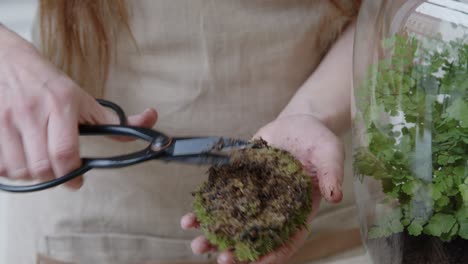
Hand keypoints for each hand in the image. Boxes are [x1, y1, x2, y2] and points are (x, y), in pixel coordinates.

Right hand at [0, 27, 156, 187]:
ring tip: (39, 163)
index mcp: (61, 104)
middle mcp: (32, 111)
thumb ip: (114, 120)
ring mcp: (5, 119)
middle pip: (41, 167)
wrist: (7, 61)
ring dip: (30, 174)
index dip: (71, 174)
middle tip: (59, 171)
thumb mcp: (84, 99)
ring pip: (18, 170)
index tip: (76, 181)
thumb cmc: (49, 83)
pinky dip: (8, 169)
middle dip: (53, 176)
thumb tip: (149, 120)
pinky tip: (19, 159)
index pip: (64, 153)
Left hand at [181, 114, 344, 263]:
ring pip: (233, 222)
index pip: (287, 239)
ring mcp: (254, 197)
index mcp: (297, 209)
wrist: (297, 123)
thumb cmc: (318, 141)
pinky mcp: (239, 182)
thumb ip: (331, 174)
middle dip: (237, 250)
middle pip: (255, 237)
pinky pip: (221, 199)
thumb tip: (335, 196)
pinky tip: (189, 218)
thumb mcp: (329, 154)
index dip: (273, 254)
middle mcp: (273, 208)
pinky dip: (206, 209)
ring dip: (215, 235)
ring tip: (196, 244)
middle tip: (220, 258)